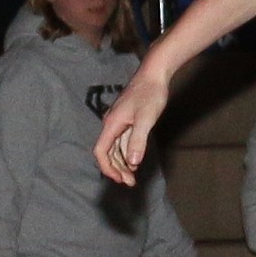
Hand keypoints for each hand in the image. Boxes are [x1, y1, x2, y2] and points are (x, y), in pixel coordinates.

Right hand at [94, 69, 169, 185]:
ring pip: (116, 148)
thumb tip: (132, 162)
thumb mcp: (146, 119)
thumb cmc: (150, 94)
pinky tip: (135, 160)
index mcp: (112, 124)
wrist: (155, 74)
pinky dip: (127, 152)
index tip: (120, 179)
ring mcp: (119, 122)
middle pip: (107, 152)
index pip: (101, 151)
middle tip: (131, 182)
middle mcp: (112, 124)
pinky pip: (123, 141)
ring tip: (133, 176)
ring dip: (122, 163)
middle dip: (117, 169)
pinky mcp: (128, 120)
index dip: (107, 168)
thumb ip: (138, 140)